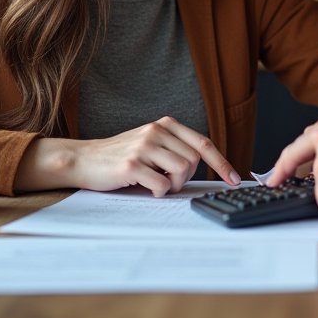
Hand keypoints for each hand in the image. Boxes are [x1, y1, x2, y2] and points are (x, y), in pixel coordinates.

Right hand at [15, 116, 240, 195]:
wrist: (84, 160)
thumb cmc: (120, 157)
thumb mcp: (151, 144)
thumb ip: (175, 149)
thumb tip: (206, 167)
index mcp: (165, 125)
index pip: (203, 142)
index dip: (222, 162)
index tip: (234, 179)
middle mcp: (156, 131)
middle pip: (194, 161)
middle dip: (186, 178)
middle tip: (168, 182)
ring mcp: (144, 146)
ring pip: (181, 172)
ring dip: (173, 186)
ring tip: (157, 185)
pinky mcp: (132, 164)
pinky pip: (162, 184)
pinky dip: (159, 192)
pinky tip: (146, 188)